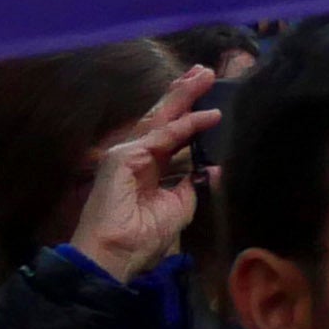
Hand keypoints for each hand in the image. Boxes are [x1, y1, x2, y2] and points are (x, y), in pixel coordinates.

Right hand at [65, 63, 220, 280]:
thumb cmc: (141, 239)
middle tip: (206, 72)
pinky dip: (186, 125)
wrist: (116, 256)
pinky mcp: (122, 158)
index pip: (171, 136)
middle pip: (164, 118)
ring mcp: (126, 155)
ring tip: (203, 76)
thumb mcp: (178, 209)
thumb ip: (192, 186)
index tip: (211, 103)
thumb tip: (212, 169)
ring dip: (183, 96)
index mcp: (147, 170)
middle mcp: (136, 157)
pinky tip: (206, 116)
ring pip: (160, 118)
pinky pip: (162, 137)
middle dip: (184, 94)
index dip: (190, 117)